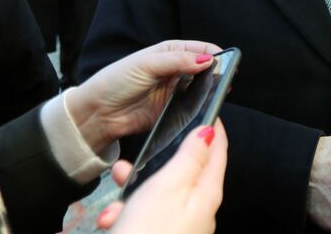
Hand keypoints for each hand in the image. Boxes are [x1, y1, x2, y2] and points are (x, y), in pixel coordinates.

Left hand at [66, 40, 222, 154]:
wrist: (97, 113)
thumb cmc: (115, 81)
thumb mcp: (146, 64)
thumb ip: (176, 61)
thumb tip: (205, 60)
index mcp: (168, 53)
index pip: (198, 50)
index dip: (214, 54)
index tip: (227, 61)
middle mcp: (174, 71)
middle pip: (204, 70)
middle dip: (215, 73)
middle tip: (226, 80)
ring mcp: (174, 92)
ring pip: (201, 89)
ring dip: (210, 91)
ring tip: (218, 94)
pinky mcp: (172, 111)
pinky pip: (192, 108)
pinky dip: (200, 107)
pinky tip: (205, 107)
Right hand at [99, 121, 227, 232]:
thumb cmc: (150, 233)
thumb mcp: (169, 185)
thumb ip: (189, 157)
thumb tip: (209, 133)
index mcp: (207, 194)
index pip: (218, 151)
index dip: (212, 127)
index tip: (205, 108)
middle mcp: (199, 212)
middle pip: (181, 173)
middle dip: (153, 167)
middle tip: (128, 166)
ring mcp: (181, 227)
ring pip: (156, 196)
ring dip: (132, 195)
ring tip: (113, 207)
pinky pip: (145, 217)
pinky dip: (127, 216)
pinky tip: (112, 221)